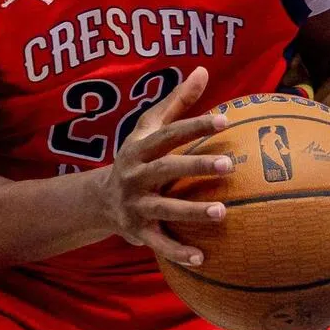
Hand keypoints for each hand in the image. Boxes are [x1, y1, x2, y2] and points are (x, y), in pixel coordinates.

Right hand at [102, 67, 233, 265]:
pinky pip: (159, 243)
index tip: (224, 119)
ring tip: (223, 212)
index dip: (194, 125)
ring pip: (164, 207)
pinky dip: (178, 252)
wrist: (101, 199)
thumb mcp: (149, 128)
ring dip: (192, 211)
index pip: (168, 134)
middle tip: (229, 164)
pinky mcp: (138, 230)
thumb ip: (177, 101)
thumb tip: (202, 70)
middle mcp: (134, 174)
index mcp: (139, 147)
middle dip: (195, 166)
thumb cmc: (138, 156)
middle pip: (165, 168)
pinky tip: (203, 259)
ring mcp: (135, 204)